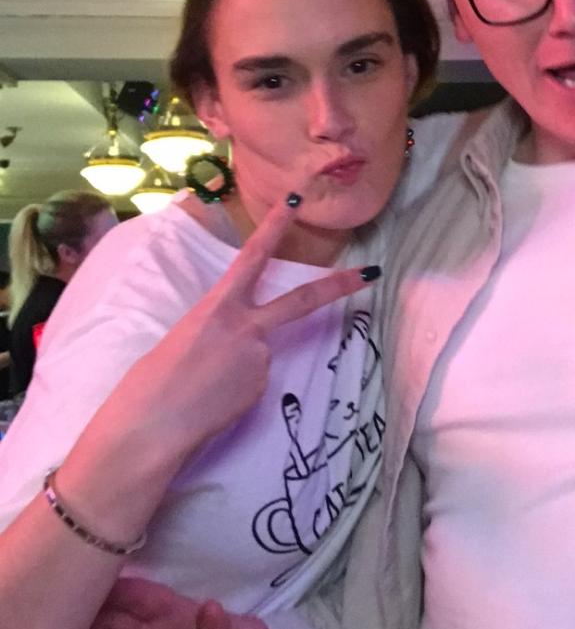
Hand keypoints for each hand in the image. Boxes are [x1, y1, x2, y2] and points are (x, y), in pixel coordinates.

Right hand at [94, 193, 376, 467]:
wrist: (150, 427)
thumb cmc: (149, 383)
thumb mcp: (183, 339)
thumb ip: (219, 331)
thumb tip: (241, 345)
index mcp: (217, 306)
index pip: (253, 257)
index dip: (275, 227)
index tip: (296, 201)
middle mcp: (247, 327)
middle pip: (302, 300)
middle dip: (340, 285)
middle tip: (372, 272)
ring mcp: (260, 358)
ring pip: (260, 354)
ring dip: (238, 367)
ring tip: (203, 387)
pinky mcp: (263, 388)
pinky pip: (254, 381)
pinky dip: (237, 389)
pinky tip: (213, 401)